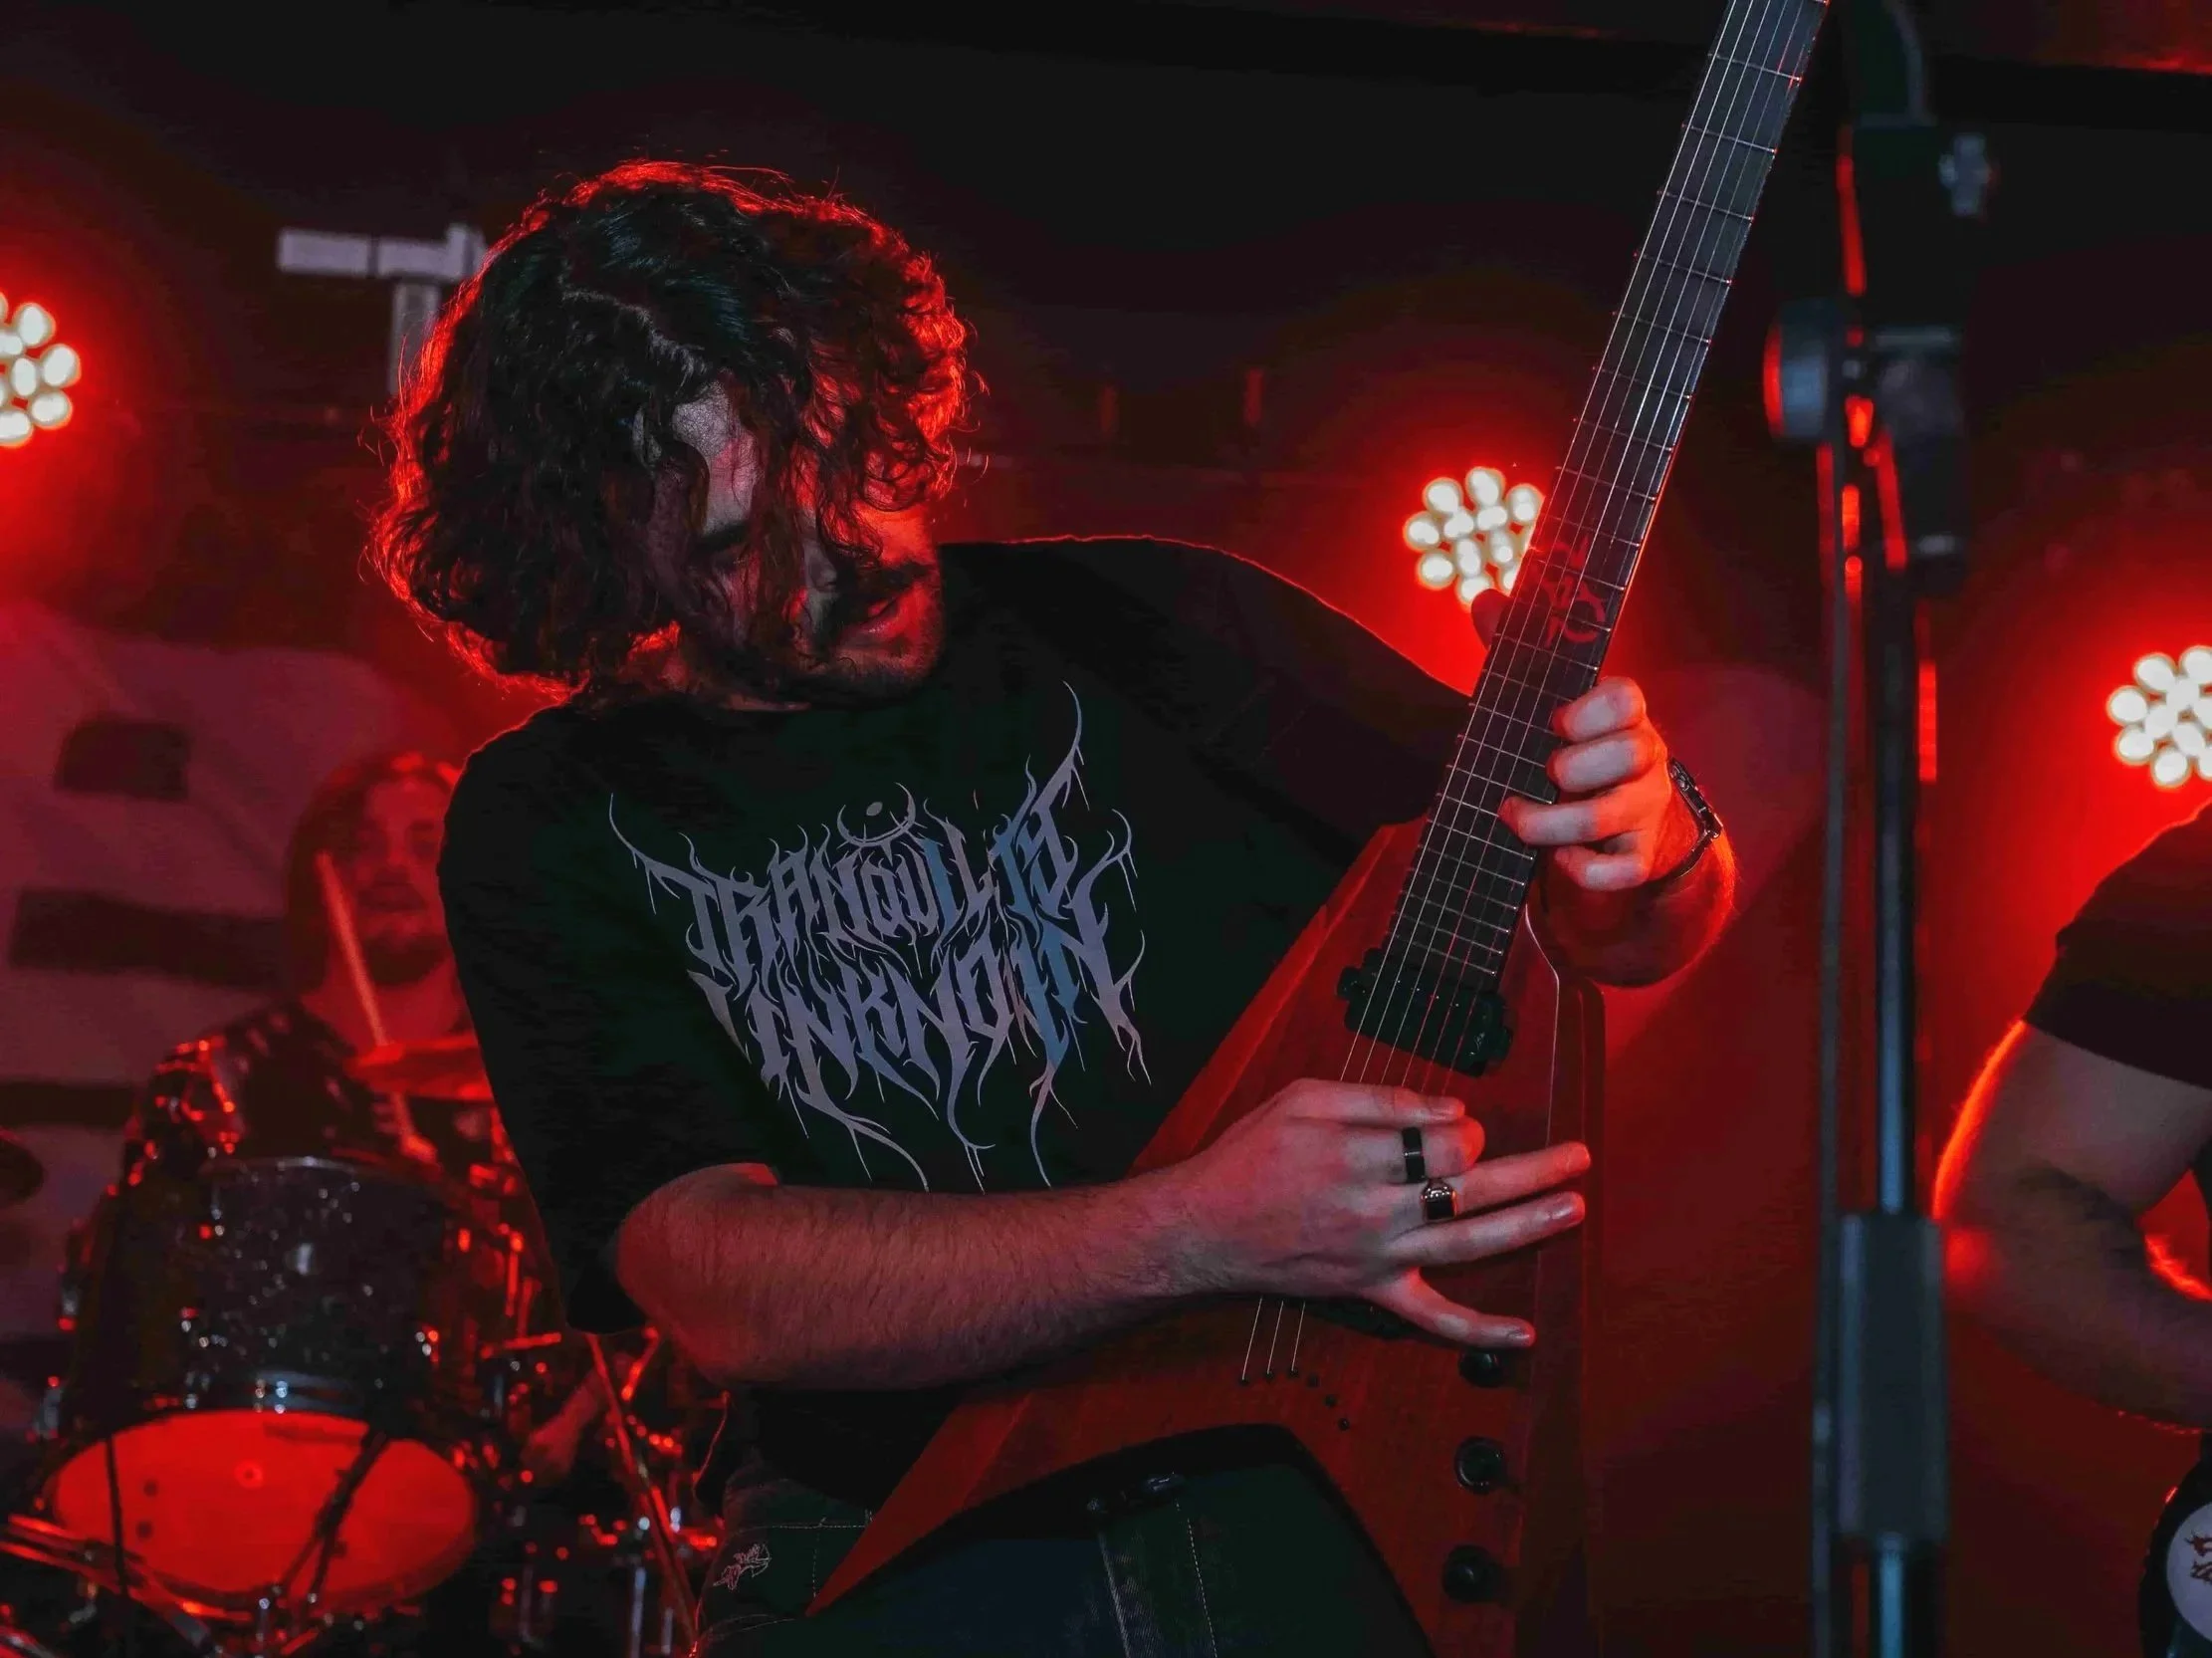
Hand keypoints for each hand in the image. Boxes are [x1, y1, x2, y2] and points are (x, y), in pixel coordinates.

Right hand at [1164, 1079, 1588, 1345]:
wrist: (1203, 1229)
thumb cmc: (1249, 1155)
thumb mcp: (1302, 1099)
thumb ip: (1380, 1099)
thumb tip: (1451, 1108)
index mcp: (1360, 1155)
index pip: (1447, 1140)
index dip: (1466, 1128)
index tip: (1456, 1124)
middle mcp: (1378, 1209)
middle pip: (1474, 1186)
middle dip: (1533, 1168)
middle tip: (1578, 1154)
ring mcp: (1380, 1256)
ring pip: (1469, 1244)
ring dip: (1530, 1226)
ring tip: (1575, 1207)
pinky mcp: (1373, 1292)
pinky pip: (1432, 1320)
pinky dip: (1479, 1331)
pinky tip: (1525, 1334)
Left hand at [1470, 589, 1696, 892]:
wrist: (1632, 826)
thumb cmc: (1579, 755)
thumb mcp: (1550, 706)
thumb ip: (1518, 655)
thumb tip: (1486, 598)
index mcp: (1623, 716)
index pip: (1628, 697)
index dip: (1592, 708)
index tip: (1556, 720)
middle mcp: (1644, 757)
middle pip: (1629, 751)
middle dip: (1575, 765)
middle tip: (1544, 771)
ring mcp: (1644, 808)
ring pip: (1611, 814)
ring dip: (1554, 820)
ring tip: (1517, 817)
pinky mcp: (1638, 855)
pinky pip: (1620, 869)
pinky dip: (1583, 867)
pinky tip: (1557, 856)